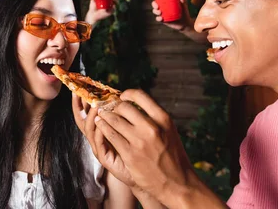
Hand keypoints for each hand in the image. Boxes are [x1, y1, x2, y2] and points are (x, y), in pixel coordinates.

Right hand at [72, 94, 135, 187]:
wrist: (142, 172)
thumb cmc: (136, 148)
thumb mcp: (127, 126)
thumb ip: (121, 113)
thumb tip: (119, 94)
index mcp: (100, 128)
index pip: (85, 113)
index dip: (79, 102)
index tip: (76, 89)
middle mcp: (96, 137)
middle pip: (81, 119)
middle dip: (79, 106)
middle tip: (79, 93)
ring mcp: (98, 147)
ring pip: (89, 129)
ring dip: (91, 116)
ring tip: (96, 106)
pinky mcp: (103, 156)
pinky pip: (98, 141)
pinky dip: (99, 130)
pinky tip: (103, 123)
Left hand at [85, 0, 115, 25]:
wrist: (92, 15)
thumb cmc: (93, 7)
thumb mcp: (93, 0)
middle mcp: (110, 3)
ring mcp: (110, 7)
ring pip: (115, 3)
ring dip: (116, 0)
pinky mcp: (110, 12)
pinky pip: (113, 9)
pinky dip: (114, 7)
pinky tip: (113, 5)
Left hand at [93, 89, 195, 203]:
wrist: (177, 183)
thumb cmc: (173, 157)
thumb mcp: (169, 131)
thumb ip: (154, 118)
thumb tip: (136, 104)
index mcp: (163, 119)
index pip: (140, 96)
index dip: (128, 94)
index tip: (122, 96)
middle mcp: (152, 128)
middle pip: (124, 107)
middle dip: (114, 106)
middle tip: (109, 107)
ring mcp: (139, 141)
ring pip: (114, 120)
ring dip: (105, 115)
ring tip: (101, 114)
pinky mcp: (130, 154)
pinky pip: (110, 135)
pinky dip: (103, 127)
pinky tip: (100, 125)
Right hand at [150, 0, 192, 31]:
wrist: (185, 23)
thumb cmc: (184, 12)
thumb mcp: (184, 6)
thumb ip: (183, 1)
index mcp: (165, 2)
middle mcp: (162, 7)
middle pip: (154, 4)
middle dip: (153, 4)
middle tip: (157, 6)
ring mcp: (162, 14)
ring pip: (155, 11)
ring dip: (155, 11)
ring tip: (160, 12)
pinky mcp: (163, 20)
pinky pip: (158, 18)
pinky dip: (158, 18)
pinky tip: (161, 18)